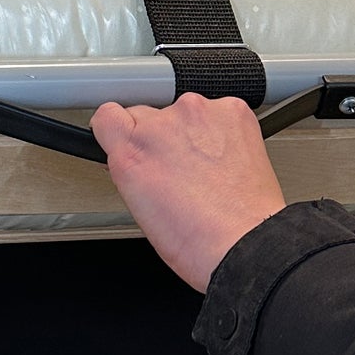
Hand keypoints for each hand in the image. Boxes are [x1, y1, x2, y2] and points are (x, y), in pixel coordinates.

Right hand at [90, 94, 286, 292]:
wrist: (246, 242)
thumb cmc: (197, 239)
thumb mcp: (139, 207)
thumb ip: (131, 167)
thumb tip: (136, 155)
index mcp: (131, 151)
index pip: (108, 115)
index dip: (120, 129)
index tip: (128, 136)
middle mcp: (160, 126)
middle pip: (149, 114)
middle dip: (161, 137)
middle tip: (179, 169)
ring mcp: (197, 114)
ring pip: (186, 113)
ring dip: (194, 133)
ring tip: (210, 169)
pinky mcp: (231, 111)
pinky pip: (220, 113)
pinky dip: (224, 131)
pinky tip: (229, 158)